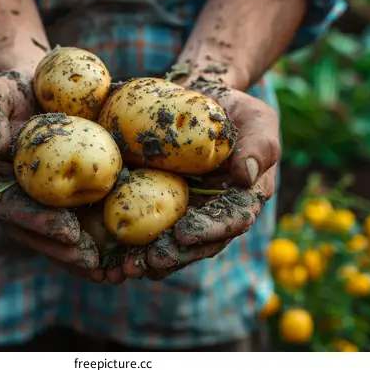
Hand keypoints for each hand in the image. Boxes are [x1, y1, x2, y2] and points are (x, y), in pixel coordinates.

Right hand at [0, 70, 103, 281]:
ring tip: (105, 269)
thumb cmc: (11, 89)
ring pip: (48, 236)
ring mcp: (27, 202)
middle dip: (61, 249)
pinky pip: (66, 224)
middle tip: (92, 260)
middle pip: (32, 232)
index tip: (67, 232)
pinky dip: (86, 242)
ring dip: (74, 255)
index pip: (10, 208)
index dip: (37, 223)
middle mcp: (4, 197)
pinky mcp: (50, 201)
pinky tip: (111, 256)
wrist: (31, 90)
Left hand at [116, 70, 279, 280]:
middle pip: (197, 244)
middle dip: (173, 256)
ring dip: (146, 260)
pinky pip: (145, 229)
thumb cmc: (232, 110)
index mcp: (242, 200)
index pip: (231, 221)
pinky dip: (129, 245)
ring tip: (123, 270)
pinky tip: (108, 259)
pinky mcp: (159, 207)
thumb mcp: (257, 119)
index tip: (184, 235)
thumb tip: (245, 176)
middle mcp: (214, 214)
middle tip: (148, 262)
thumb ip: (260, 145)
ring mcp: (185, 214)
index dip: (209, 232)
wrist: (197, 100)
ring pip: (169, 245)